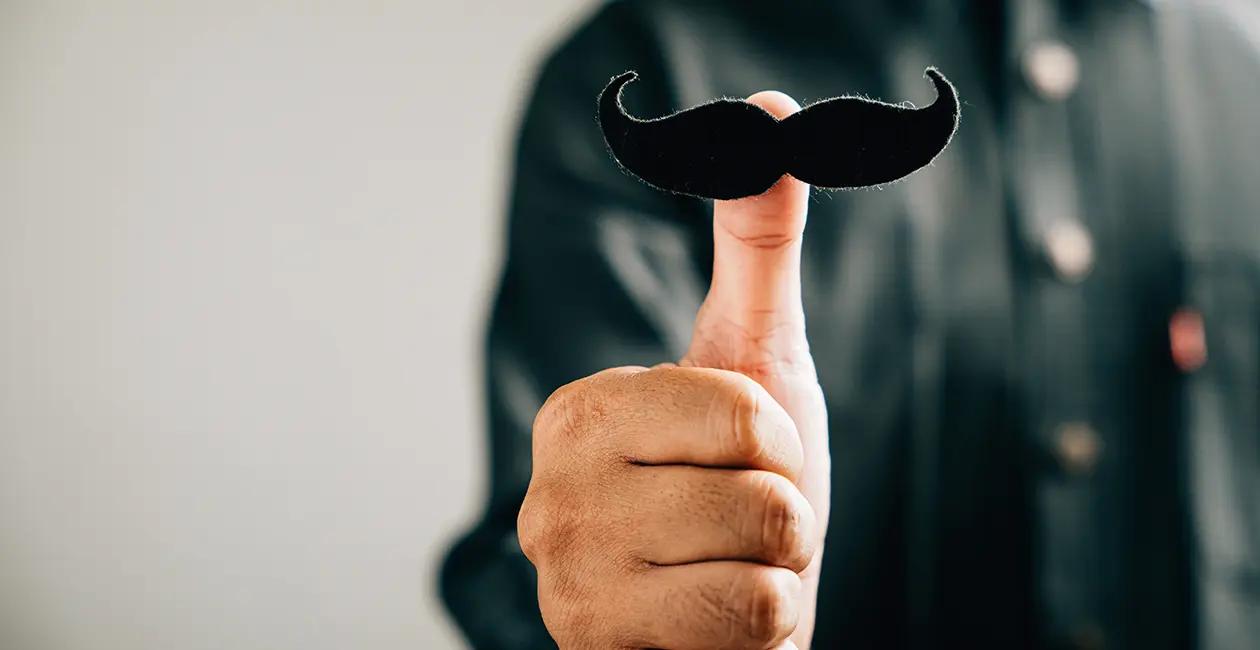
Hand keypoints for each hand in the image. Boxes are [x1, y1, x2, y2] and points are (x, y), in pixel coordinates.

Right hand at [519, 90, 828, 648]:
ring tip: (728, 573)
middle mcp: (549, 495)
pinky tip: (714, 626)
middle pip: (754, 486)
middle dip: (783, 511)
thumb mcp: (755, 364)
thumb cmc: (741, 493)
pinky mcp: (594, 649)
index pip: (738, 409)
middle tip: (740, 526)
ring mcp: (566, 582)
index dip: (774, 441)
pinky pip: (750, 623)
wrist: (724, 627)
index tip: (740, 461)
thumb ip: (756, 245)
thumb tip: (771, 114)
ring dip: (778, 572)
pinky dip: (766, 628)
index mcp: (579, 414)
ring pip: (759, 558)